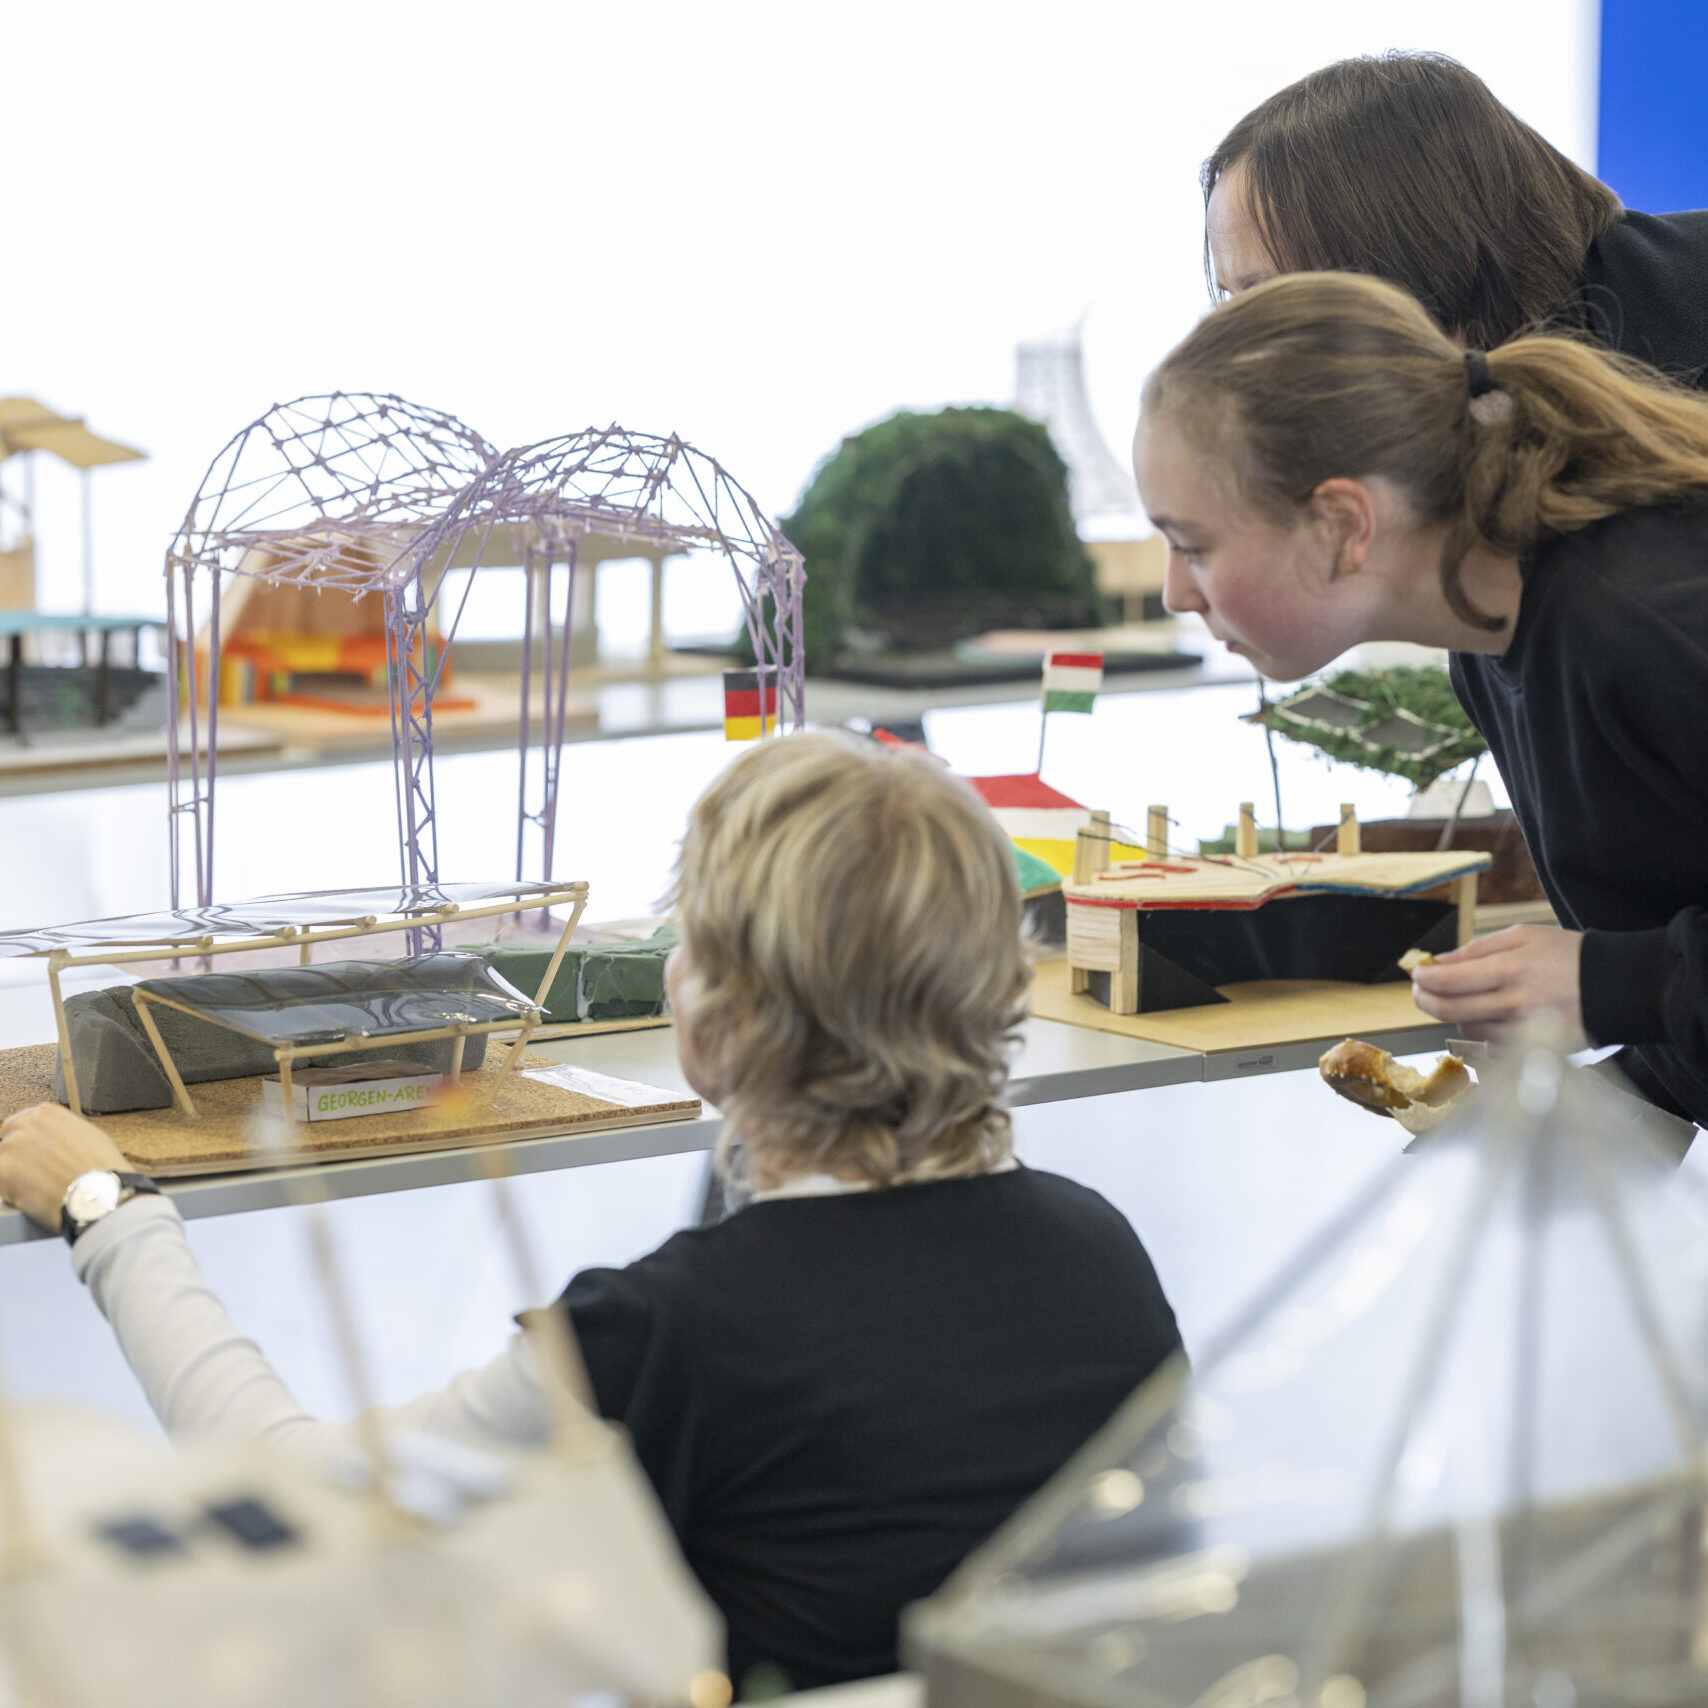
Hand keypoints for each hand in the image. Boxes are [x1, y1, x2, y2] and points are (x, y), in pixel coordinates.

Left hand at [0, 1104, 130, 1231]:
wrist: (98, 1193)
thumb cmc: (101, 1168)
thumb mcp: (88, 1135)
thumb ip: (62, 1132)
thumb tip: (54, 1142)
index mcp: (45, 1114)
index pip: (20, 1124)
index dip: (26, 1143)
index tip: (31, 1155)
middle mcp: (25, 1125)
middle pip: (9, 1143)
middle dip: (19, 1159)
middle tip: (36, 1175)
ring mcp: (11, 1147)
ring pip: (4, 1164)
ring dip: (16, 1177)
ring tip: (42, 1189)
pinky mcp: (3, 1171)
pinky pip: (2, 1185)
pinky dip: (13, 1193)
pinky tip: (36, 1197)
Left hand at [1409, 925, 1587, 1049]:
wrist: (1617, 987)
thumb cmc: (1570, 957)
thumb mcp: (1524, 936)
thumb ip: (1478, 949)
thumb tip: (1440, 961)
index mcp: (1509, 969)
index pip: (1446, 981)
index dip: (1423, 979)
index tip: (1417, 975)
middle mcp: (1513, 1003)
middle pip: (1448, 1009)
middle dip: (1424, 1000)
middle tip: (1420, 991)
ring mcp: (1522, 1031)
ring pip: (1466, 1029)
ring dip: (1454, 1015)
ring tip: (1462, 1000)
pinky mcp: (1532, 1050)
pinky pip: (1489, 1047)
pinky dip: (1480, 1033)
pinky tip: (1486, 1018)